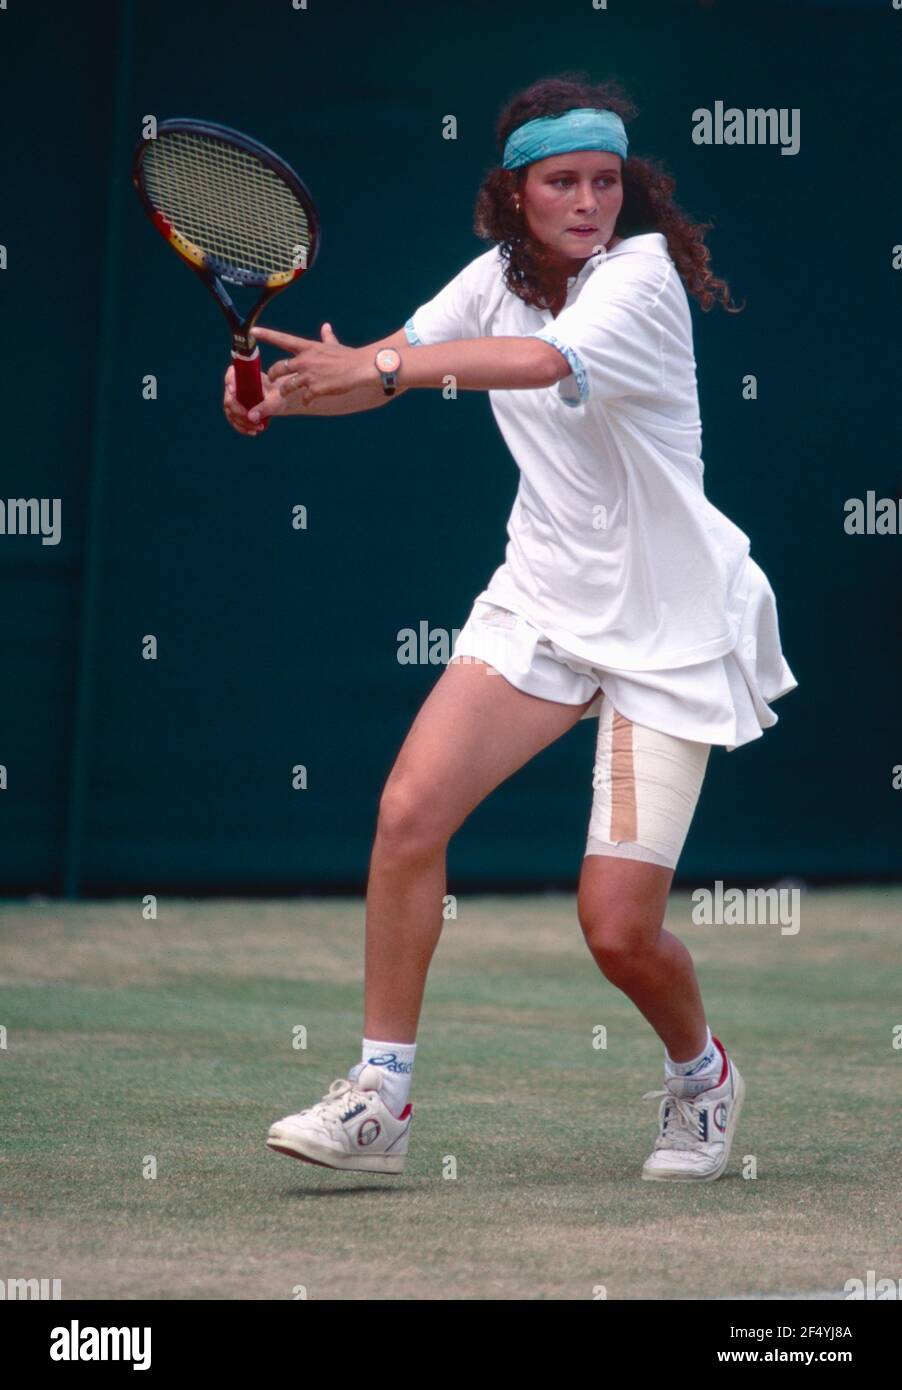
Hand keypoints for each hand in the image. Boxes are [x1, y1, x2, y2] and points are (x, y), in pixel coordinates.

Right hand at [222, 364, 284, 434]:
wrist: (278, 399)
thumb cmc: (278, 394)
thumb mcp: (276, 400)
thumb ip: (266, 406)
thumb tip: (252, 417)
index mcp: (244, 374)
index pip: (231, 375)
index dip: (230, 382)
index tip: (234, 391)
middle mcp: (235, 385)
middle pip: (229, 399)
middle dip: (240, 414)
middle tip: (255, 422)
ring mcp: (233, 398)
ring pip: (230, 412)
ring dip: (242, 423)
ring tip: (258, 429)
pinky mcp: (235, 409)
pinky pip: (233, 419)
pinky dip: (241, 427)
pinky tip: (252, 432)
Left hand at [252, 322, 372, 408]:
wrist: (360, 368)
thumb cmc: (348, 356)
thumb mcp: (334, 345)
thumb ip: (327, 337)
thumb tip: (326, 326)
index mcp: (308, 347)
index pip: (282, 339)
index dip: (266, 334)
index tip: (252, 331)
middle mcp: (305, 360)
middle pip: (279, 367)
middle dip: (273, 375)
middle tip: (272, 379)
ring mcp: (309, 375)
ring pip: (287, 385)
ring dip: (285, 390)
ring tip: (286, 393)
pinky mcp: (316, 389)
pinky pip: (303, 397)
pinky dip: (305, 399)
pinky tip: (308, 400)